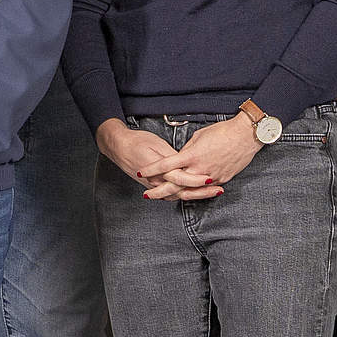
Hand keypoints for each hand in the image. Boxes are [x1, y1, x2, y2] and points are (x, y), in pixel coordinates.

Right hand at [96, 120, 219, 201]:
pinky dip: (184, 194)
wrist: (118, 146)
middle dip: (202, 192)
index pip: (182, 178)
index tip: (212, 178)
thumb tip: (187, 161)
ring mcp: (156, 185)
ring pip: (178, 194)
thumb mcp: (157, 145)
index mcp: (160, 170)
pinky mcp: (154, 184)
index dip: (197, 179)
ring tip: (214, 193)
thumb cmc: (137, 142)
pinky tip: (196, 194)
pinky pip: (171, 193)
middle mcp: (158, 181)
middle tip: (219, 190)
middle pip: (184, 190)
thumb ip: (172, 157)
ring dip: (197, 194)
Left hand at [147, 113, 263, 198]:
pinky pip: (204, 189)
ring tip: (163, 197)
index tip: (141, 172)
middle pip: (174, 185)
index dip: (152, 169)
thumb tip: (181, 157)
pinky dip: (194, 191)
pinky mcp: (221, 179)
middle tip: (147, 195)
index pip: (166, 165)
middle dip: (158, 191)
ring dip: (175, 194)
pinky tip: (186, 193)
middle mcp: (199, 169)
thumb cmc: (223, 131)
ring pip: (189, 190)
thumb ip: (188, 150)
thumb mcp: (199, 137)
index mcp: (191, 156)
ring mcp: (211, 176)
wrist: (245, 136)